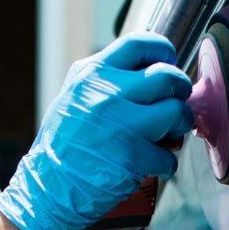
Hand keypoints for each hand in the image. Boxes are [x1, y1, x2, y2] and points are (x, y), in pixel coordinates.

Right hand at [0, 33, 193, 229]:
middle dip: (180, 92)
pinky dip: (165, 164)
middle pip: (168, 77)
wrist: (47, 187)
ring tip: (166, 137)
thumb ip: (113, 81)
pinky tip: (149, 165)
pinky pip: (169, 155)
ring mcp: (119, 125)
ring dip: (180, 127)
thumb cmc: (68, 143)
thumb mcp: (79, 96)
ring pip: (177, 112)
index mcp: (92, 74)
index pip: (140, 42)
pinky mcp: (131, 156)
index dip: (164, 52)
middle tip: (174, 106)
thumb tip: (160, 75)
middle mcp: (105, 93)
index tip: (168, 66)